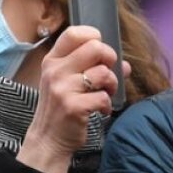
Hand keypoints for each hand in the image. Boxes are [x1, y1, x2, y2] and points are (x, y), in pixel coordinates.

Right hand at [18, 25, 130, 172]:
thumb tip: (125, 65)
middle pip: (95, 47)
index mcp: (53, 60)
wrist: (48, 139)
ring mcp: (63, 88)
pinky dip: (107, 105)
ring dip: (111, 85)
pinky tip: (100, 110)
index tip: (99, 53)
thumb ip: (93, 67)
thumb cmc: (61, 107)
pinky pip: (103, 97)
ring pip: (103, 72)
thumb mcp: (68, 82)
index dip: (94, 37)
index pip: (74, 33)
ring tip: (104, 94)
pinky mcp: (73, 107)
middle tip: (106, 75)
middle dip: (109, 60)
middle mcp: (55, 71)